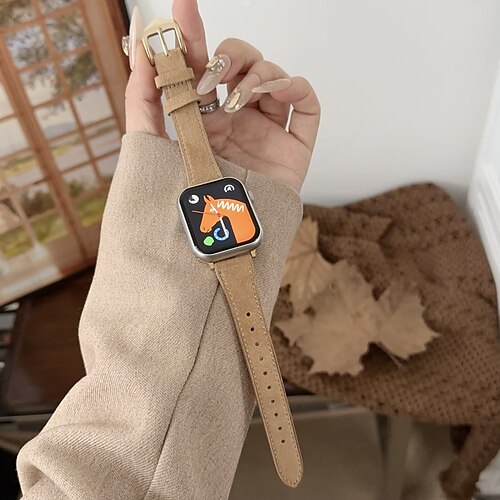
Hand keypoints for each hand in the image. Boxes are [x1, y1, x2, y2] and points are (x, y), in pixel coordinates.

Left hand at [125, 0, 319, 191]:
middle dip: (226, 56)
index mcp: (204, 117)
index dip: (192, 34)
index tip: (181, 7)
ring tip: (235, 102)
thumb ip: (143, 99)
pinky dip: (295, 87)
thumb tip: (142, 47)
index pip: (201, 65)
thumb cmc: (185, 202)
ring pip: (272, 75)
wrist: (219, 244)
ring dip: (254, 74)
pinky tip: (274, 94)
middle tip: (209, 75)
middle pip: (241, 63)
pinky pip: (307, 103)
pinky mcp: (294, 145)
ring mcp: (267, 130)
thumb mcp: (153, 147)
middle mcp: (237, 119)